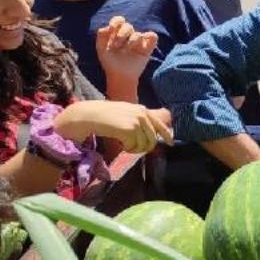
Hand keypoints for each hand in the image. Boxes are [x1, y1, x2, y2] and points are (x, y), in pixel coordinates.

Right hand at [55, 101, 173, 153]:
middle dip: (144, 147)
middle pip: (153, 139)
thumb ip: (138, 121)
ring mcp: (137, 121)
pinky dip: (128, 149)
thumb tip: (151, 135)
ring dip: (135, 149)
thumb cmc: (104, 117)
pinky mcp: (130, 129)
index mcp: (142, 110)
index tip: (171, 143)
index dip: (167, 135)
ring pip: (145, 144)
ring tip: (125, 146)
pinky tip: (120, 144)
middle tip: (132, 149)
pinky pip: (134, 146)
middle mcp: (142, 114)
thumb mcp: (125, 114)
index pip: (160, 124)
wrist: (88, 115)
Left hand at [96, 16, 157, 85]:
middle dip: (121, 35)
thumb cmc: (109, 62)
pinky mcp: (148, 47)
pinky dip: (149, 37)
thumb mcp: (100, 48)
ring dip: (131, 42)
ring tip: (125, 51)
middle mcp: (128, 35)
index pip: (119, 20)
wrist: (119, 75)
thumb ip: (101, 35)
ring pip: (138, 34)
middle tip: (115, 46)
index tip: (112, 29)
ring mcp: (138, 41)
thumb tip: (109, 27)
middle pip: (128, 26)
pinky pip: (153, 36)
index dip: (116, 22)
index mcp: (117, 33)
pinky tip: (141, 47)